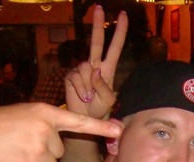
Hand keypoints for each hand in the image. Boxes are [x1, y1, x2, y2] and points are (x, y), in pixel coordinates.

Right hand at [0, 103, 121, 161]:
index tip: (120, 130)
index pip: (79, 121)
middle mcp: (45, 131)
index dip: (101, 126)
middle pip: (62, 150)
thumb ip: (48, 123)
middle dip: (46, 150)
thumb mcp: (27, 112)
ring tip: (18, 151)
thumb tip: (64, 141)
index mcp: (47, 113)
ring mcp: (38, 151)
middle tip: (24, 142)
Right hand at [65, 5, 127, 119]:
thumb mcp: (109, 99)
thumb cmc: (100, 109)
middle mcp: (94, 66)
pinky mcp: (71, 76)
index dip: (119, 32)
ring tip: (90, 97)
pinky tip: (83, 96)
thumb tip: (95, 70)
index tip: (122, 15)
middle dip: (97, 24)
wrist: (86, 119)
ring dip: (88, 86)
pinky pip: (75, 78)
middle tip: (99, 7)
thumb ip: (104, 85)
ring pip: (85, 67)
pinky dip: (80, 89)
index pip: (115, 47)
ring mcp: (81, 70)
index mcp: (108, 69)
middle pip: (96, 42)